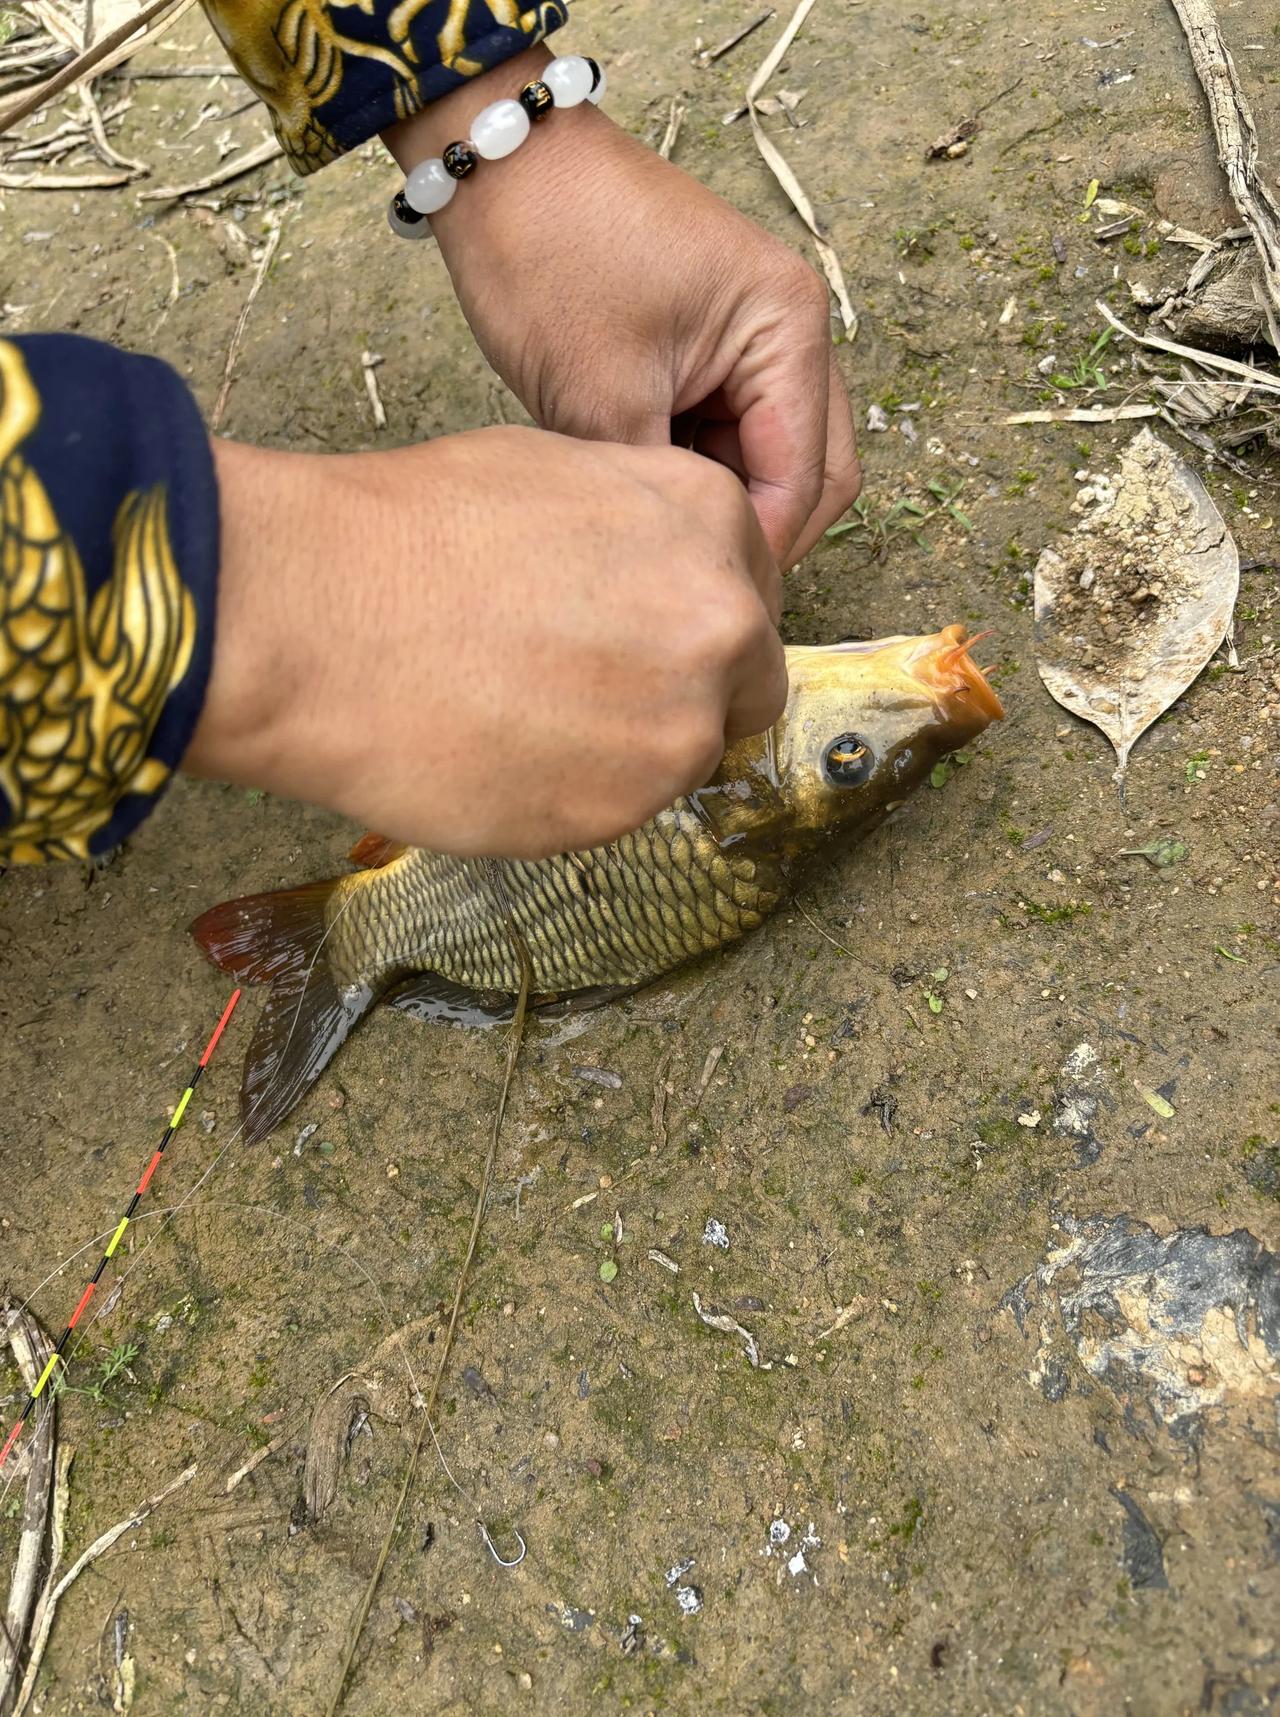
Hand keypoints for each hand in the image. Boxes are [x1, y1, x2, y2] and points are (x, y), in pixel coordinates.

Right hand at [185, 429, 784, 858]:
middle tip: (596, 691)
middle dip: (689, 692)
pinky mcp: (623, 811)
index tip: (648, 636)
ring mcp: (678, 726)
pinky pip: (623, 811)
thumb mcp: (554, 473)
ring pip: (687, 757)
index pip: (751, 592)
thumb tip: (653, 577)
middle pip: (746, 685)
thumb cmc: (409, 532)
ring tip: (527, 718)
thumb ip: (641, 531)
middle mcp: (721, 625)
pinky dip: (577, 795)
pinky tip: (504, 754)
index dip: (696, 619)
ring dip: (630, 750)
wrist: (317, 616)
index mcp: (712, 521)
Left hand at [383, 46, 859, 569]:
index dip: (760, 551)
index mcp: (788, 328)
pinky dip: (694, 469)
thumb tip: (682, 568)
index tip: (704, 598)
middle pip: (811, 471)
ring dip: (722, 501)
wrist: (499, 166)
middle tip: (688, 583)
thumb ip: (661, 496)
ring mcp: (755, 336)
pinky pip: (726, 430)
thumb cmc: (551, 252)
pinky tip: (644, 497)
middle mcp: (791, 330)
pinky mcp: (713, 345)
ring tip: (655, 538)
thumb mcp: (602, 400)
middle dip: (758, 532)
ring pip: (768, 456)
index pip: (805, 478)